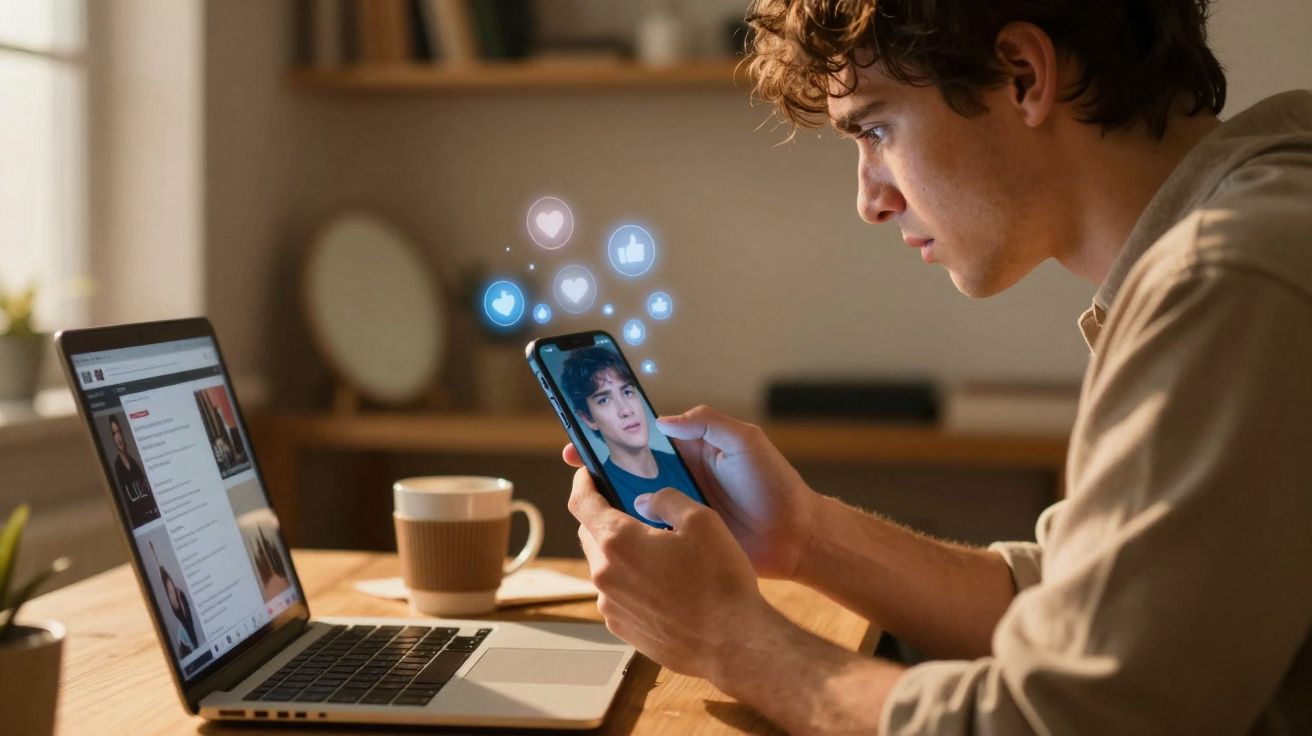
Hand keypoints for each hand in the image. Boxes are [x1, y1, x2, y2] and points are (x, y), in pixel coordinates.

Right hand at [562, 405, 816, 577]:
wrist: (795, 537)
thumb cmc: (774, 484)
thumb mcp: (745, 441)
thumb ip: (708, 423)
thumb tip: (664, 420)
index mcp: (690, 449)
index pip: (644, 435)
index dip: (614, 432)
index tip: (586, 431)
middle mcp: (680, 477)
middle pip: (630, 467)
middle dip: (600, 465)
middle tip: (575, 466)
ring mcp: (678, 508)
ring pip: (634, 501)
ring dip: (611, 499)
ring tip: (587, 499)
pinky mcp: (682, 539)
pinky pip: (649, 532)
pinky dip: (630, 531)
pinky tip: (612, 533)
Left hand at [567, 467, 775, 680]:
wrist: (732, 642)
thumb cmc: (719, 580)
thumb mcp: (702, 520)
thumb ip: (667, 499)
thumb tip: (646, 499)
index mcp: (619, 541)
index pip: (581, 503)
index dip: (582, 484)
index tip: (588, 475)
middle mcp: (605, 574)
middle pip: (591, 534)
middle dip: (607, 519)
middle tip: (637, 514)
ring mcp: (610, 605)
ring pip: (605, 566)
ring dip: (622, 554)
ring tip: (660, 556)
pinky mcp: (622, 628)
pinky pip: (617, 594)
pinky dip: (631, 583)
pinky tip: (665, 586)